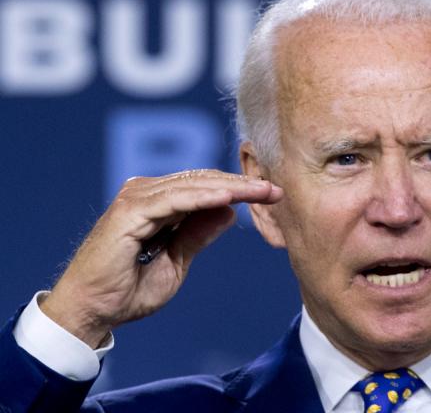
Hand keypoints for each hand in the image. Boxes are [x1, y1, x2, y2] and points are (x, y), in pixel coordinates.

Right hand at [41, 170, 282, 347]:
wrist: (93, 311)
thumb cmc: (128, 290)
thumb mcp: (176, 261)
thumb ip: (197, 234)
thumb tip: (229, 212)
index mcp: (156, 203)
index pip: (203, 188)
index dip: (238, 190)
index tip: (272, 195)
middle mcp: (145, 194)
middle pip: (201, 181)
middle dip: (241, 185)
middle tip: (275, 189)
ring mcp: (136, 199)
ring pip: (193, 186)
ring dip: (230, 188)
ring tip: (261, 192)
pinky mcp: (130, 211)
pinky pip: (175, 200)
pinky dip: (204, 198)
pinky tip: (230, 198)